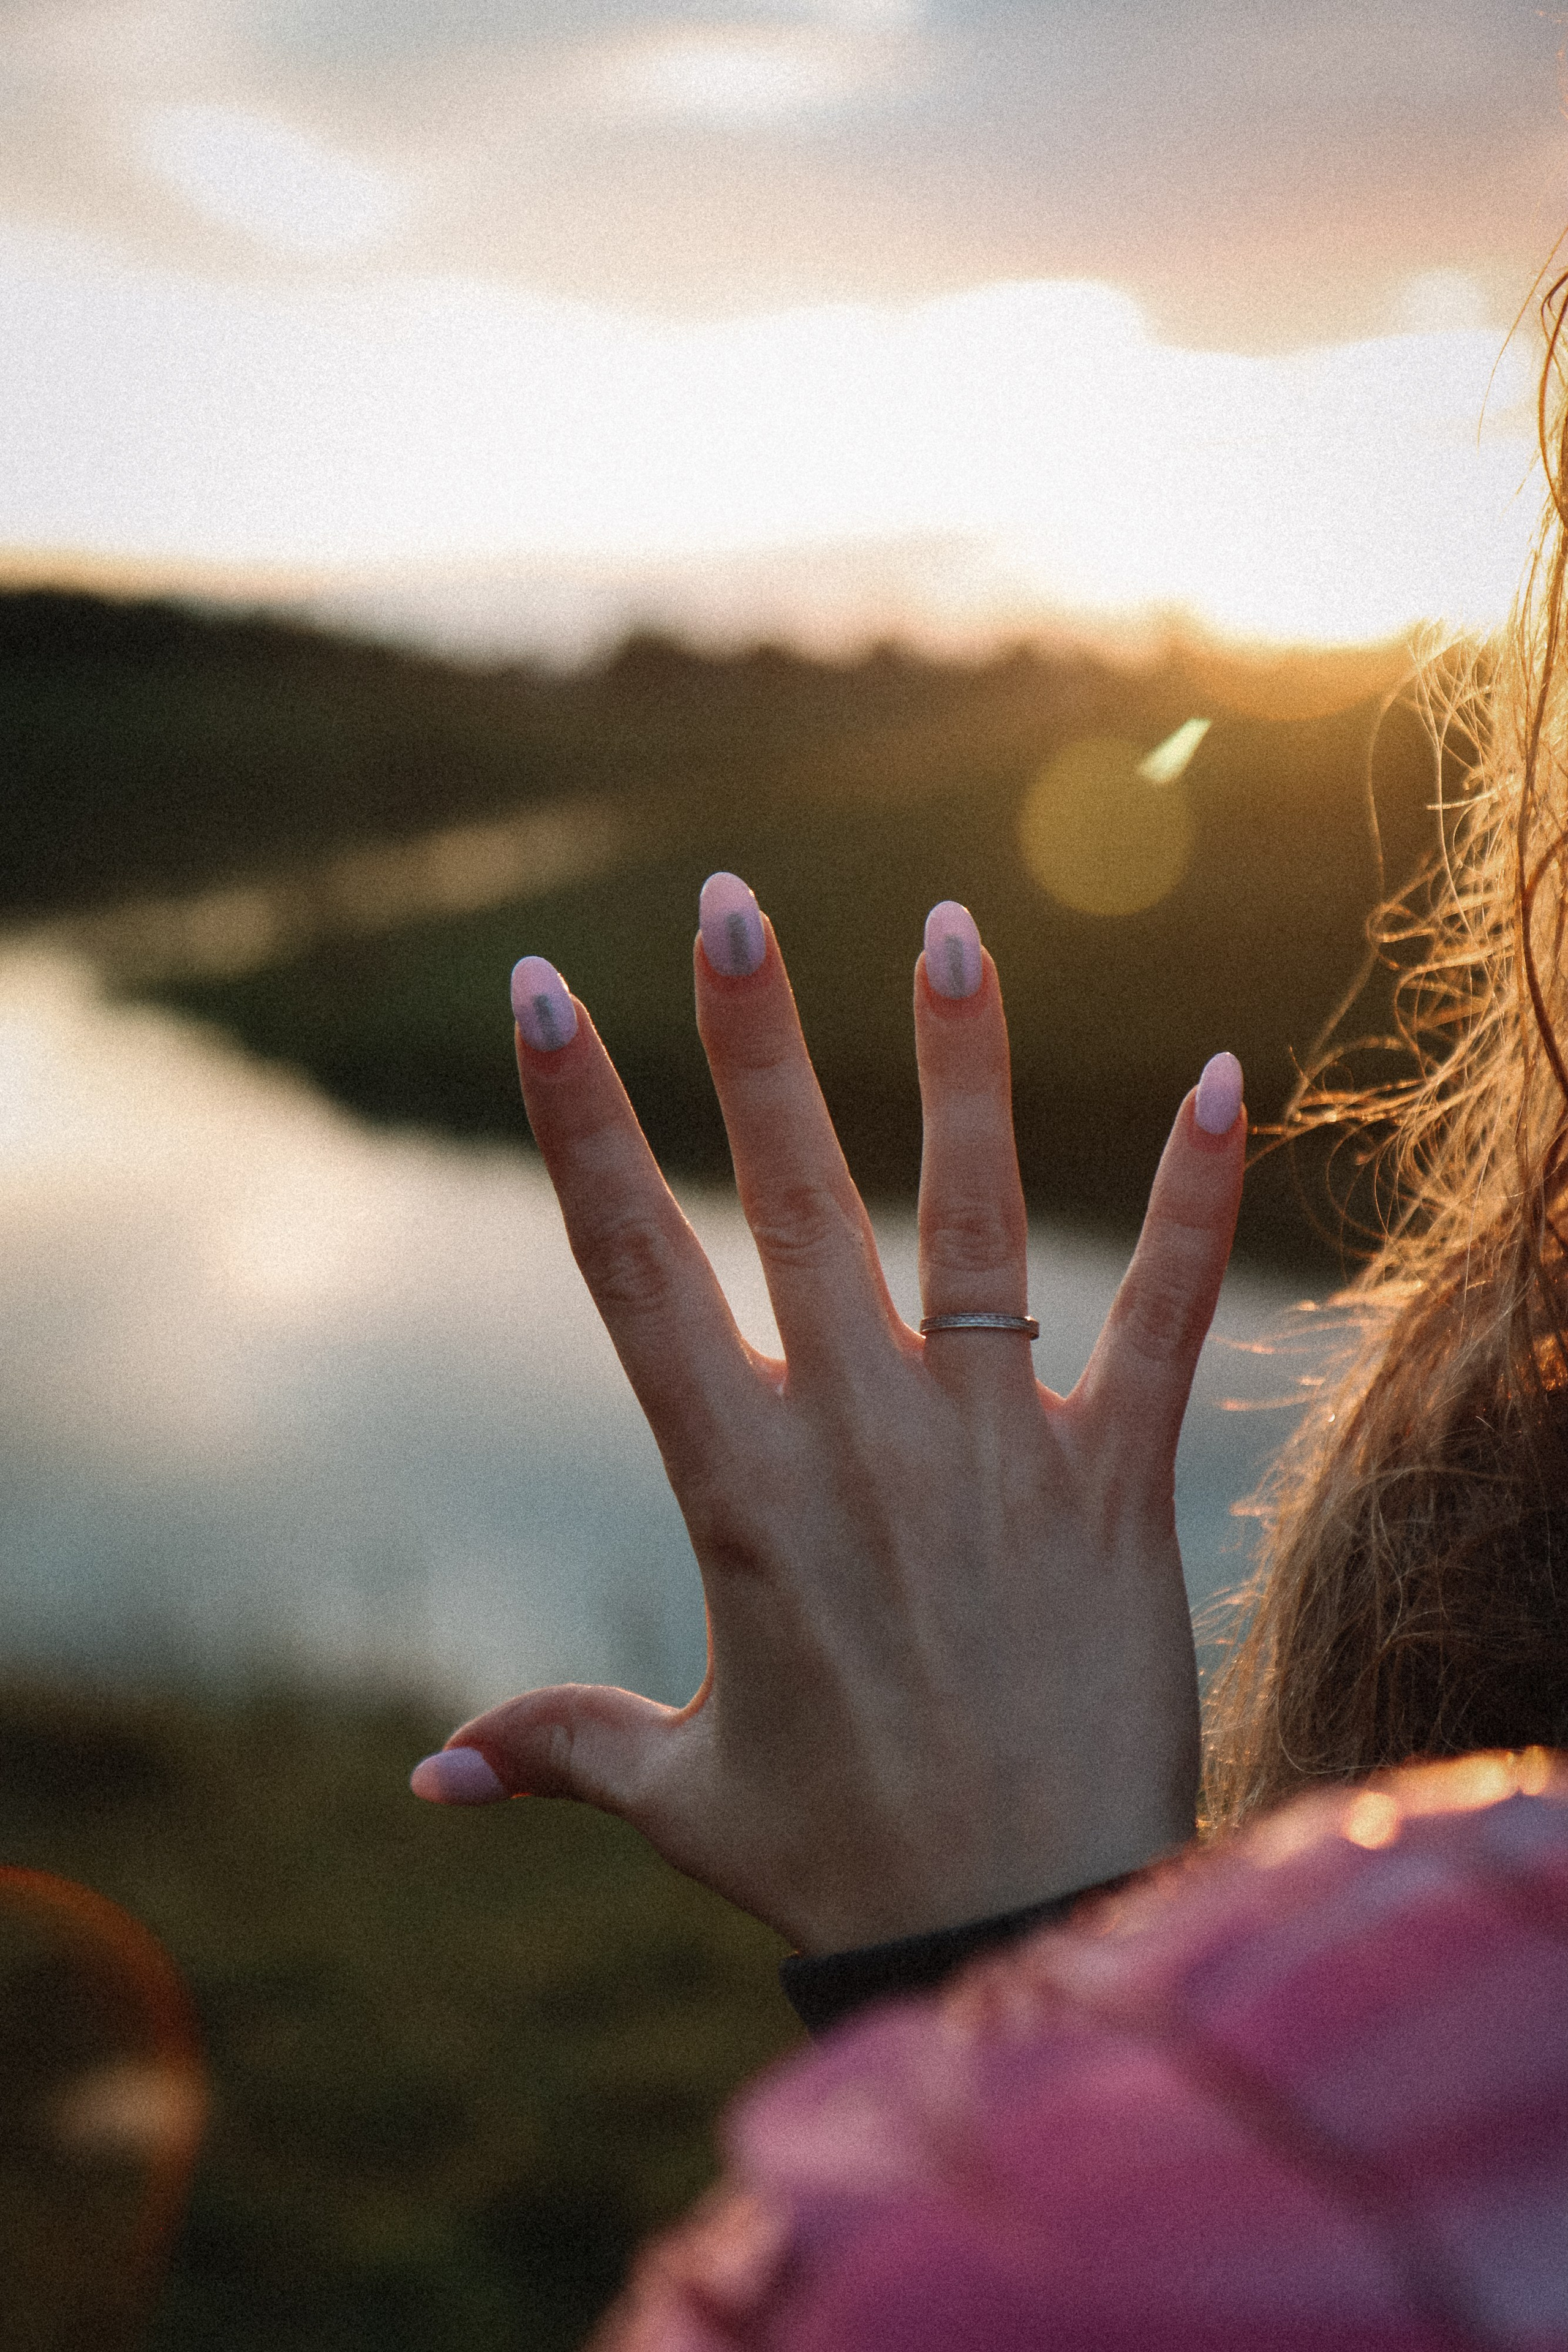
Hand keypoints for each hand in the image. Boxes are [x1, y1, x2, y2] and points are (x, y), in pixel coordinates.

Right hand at [411, 881, 1245, 1954]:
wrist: (1015, 1937)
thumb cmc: (835, 1862)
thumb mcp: (681, 1796)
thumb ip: (558, 1749)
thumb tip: (428, 1773)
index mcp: (734, 1486)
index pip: (628, 1263)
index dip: (578, 1119)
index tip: (542, 994)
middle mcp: (856, 1434)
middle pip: (789, 1195)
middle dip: (749, 1037)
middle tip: (728, 901)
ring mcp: (994, 1448)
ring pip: (972, 1217)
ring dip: (959, 1066)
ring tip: (951, 926)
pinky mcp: (1116, 1484)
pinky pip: (1166, 1316)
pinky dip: (1197, 1199)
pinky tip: (1230, 1078)